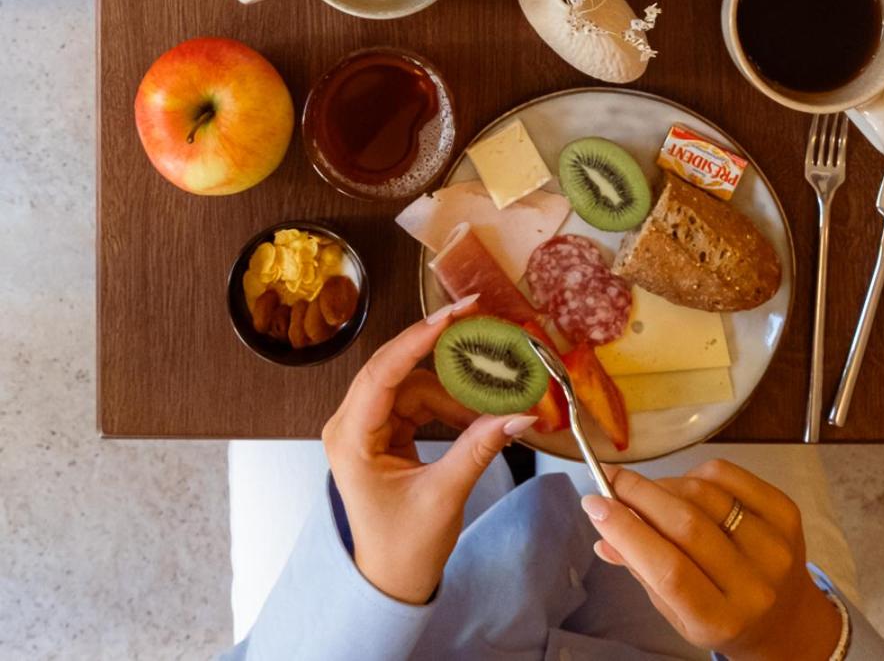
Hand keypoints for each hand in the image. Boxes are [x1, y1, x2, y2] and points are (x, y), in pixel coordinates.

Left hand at [322, 298, 538, 604]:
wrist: (391, 581)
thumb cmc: (403, 548)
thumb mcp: (444, 496)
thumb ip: (480, 448)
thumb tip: (520, 413)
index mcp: (351, 438)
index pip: (383, 373)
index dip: (418, 338)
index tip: (453, 314)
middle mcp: (351, 423)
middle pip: (397, 367)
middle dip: (439, 345)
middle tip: (476, 317)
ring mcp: (367, 425)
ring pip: (416, 382)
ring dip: (455, 388)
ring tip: (494, 398)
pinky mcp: (386, 430)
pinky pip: (421, 399)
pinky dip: (451, 403)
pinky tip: (478, 415)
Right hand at [582, 459, 840, 660]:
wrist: (786, 619)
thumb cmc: (721, 618)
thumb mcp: (677, 613)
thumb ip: (641, 570)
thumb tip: (601, 529)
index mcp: (720, 620)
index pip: (668, 571)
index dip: (627, 531)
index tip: (593, 503)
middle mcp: (753, 584)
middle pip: (686, 525)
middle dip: (639, 494)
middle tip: (610, 480)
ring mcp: (775, 545)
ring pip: (704, 493)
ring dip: (665, 484)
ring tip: (649, 492)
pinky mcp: (786, 512)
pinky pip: (728, 474)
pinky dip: (696, 472)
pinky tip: (685, 485)